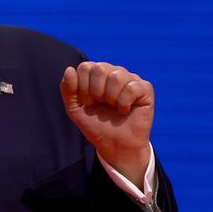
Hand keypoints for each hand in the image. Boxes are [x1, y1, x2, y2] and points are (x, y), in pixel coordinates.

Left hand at [59, 62, 153, 188]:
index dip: (82, 88)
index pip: (85, 67)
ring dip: (110, 98)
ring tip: (113, 107)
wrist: (115, 145)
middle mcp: (113, 71)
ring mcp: (130, 78)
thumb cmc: (95, 124)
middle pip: (99, 69)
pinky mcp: (145, 88)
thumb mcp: (74, 108)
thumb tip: (69, 69)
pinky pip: (131, 87)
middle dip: (96, 92)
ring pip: (116, 77)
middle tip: (101, 105)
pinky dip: (124, 103)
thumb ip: (67, 88)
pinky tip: (125, 110)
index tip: (88, 102)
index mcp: (96, 73)